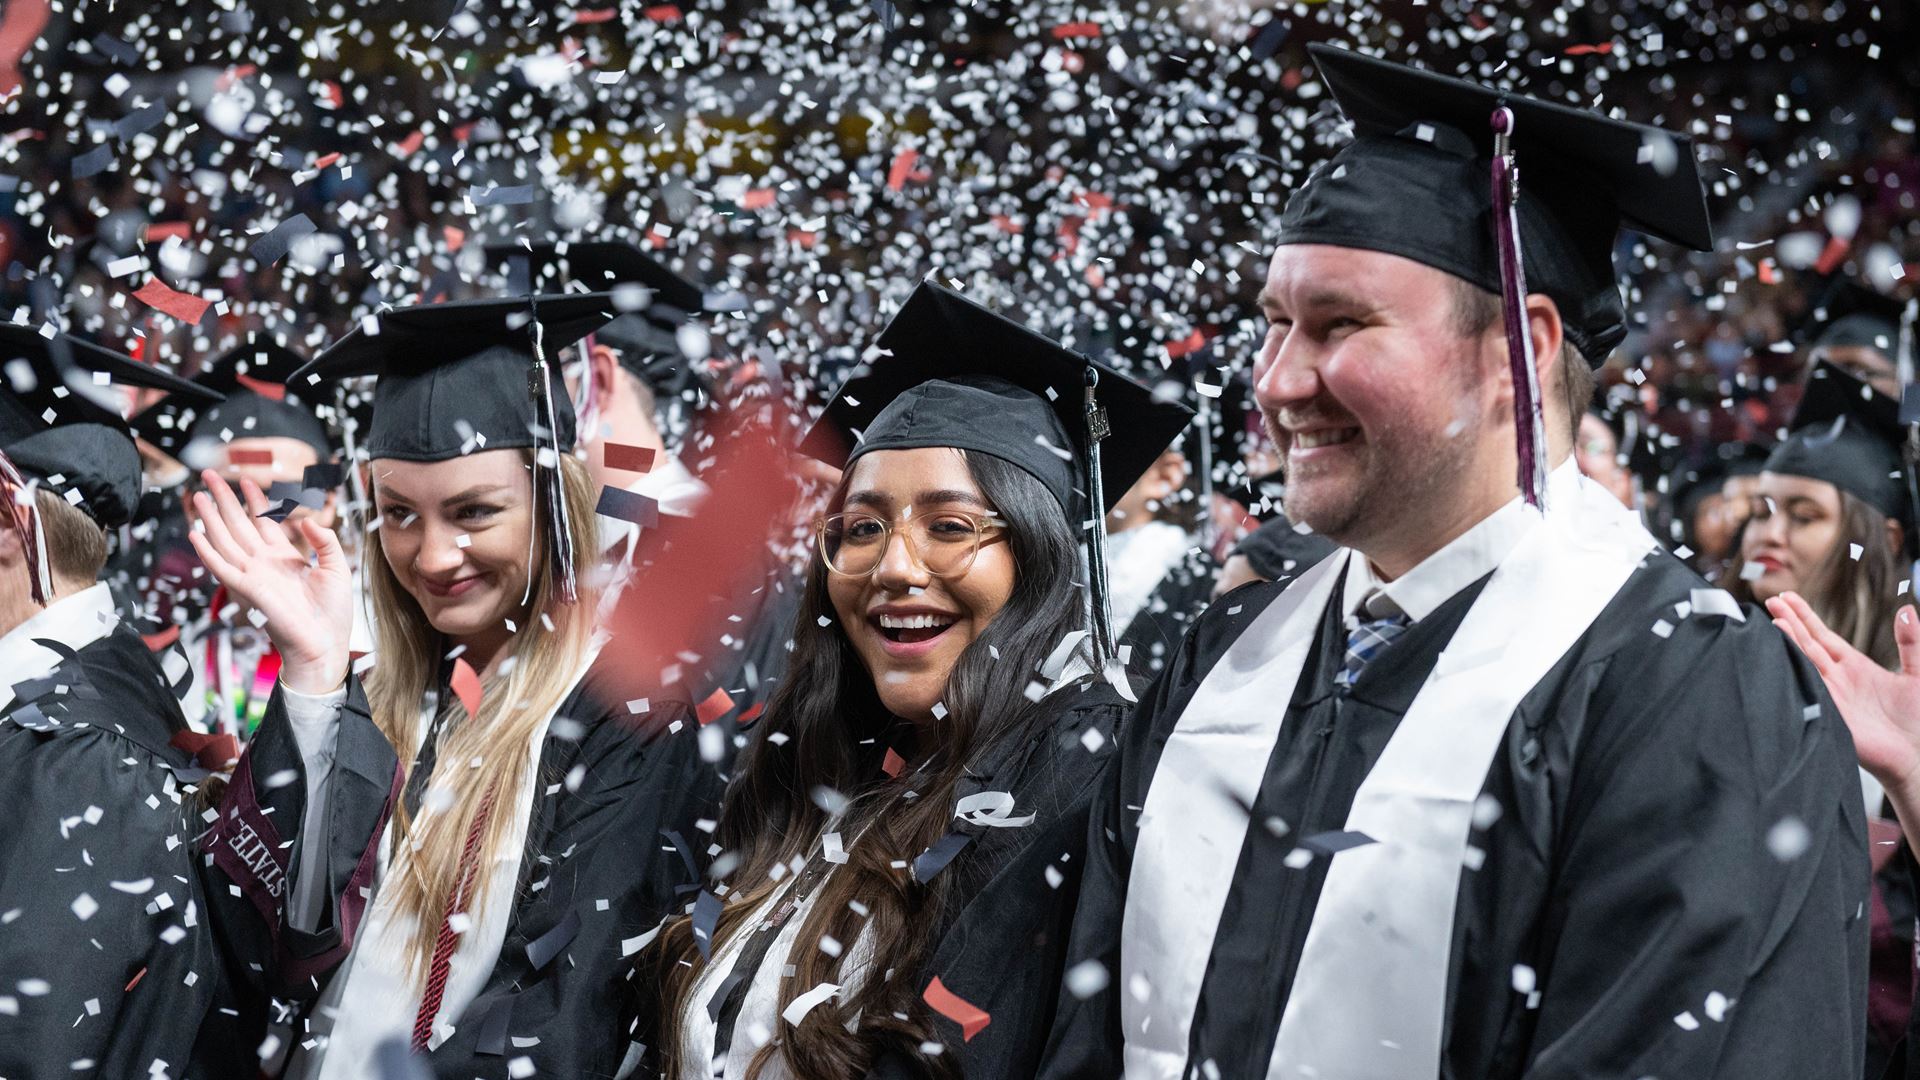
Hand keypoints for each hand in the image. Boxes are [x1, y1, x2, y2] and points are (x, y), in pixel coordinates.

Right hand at [187, 470, 353, 694]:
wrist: (324, 644)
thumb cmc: (331, 613)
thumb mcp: (336, 568)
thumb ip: (325, 541)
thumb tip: (310, 519)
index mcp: (285, 557)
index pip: (265, 521)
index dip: (256, 500)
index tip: (246, 479)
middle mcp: (265, 563)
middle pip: (239, 524)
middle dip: (224, 499)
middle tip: (210, 476)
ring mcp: (253, 575)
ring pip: (226, 539)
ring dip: (211, 517)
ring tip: (198, 495)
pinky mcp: (247, 590)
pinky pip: (222, 567)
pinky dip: (208, 552)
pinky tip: (196, 534)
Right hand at [1768, 591, 1919, 803]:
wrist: (1915, 755)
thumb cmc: (1917, 720)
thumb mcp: (1918, 674)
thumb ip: (1911, 642)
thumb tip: (1906, 610)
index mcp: (1854, 667)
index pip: (1823, 636)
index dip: (1805, 616)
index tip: (1788, 598)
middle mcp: (1837, 678)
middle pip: (1807, 643)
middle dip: (1789, 621)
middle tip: (1771, 601)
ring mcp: (1830, 694)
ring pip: (1803, 661)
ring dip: (1788, 640)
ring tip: (1772, 620)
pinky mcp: (1829, 712)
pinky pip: (1807, 687)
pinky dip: (1793, 670)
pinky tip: (1781, 655)